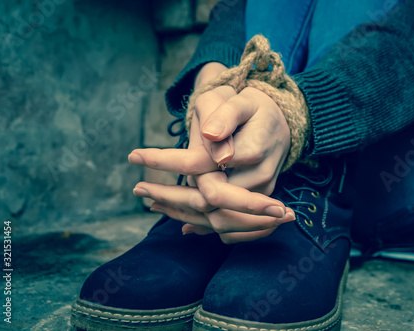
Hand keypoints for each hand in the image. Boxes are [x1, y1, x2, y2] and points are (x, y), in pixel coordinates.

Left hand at [129, 63, 293, 242]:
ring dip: (181, 212)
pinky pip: (230, 226)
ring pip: (218, 218)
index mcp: (253, 149)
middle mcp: (259, 177)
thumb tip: (211, 137)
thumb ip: (226, 116)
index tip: (134, 154)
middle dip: (170, 196)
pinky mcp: (259, 208)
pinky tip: (179, 220)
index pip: (202, 163)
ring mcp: (260, 195)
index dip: (167, 161)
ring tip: (150, 202)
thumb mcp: (240, 100)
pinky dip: (202, 226)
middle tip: (137, 188)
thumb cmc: (254, 109)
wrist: (279, 125)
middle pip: (209, 198)